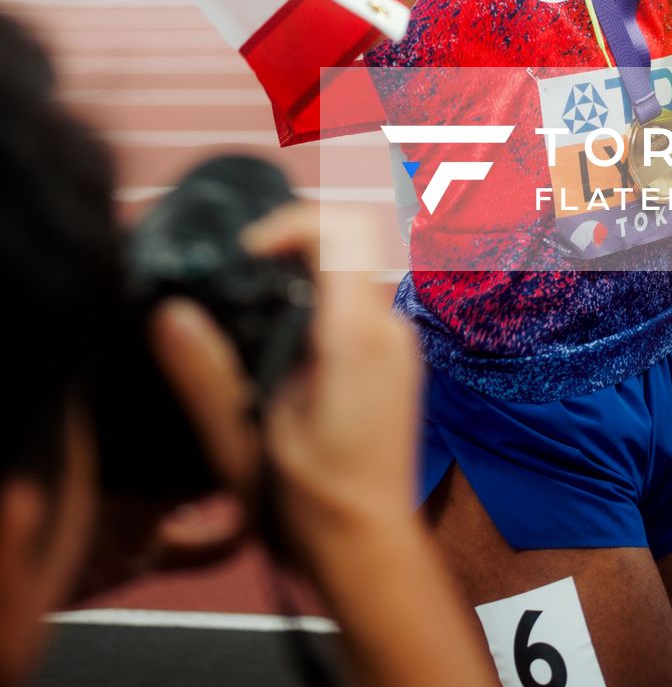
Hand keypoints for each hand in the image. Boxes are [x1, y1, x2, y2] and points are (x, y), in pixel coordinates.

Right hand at [149, 203, 421, 566]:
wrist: (369, 549)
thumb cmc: (313, 507)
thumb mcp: (246, 443)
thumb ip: (207, 377)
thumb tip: (170, 316)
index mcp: (355, 337)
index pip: (342, 228)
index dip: (289, 221)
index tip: (246, 252)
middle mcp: (389, 328)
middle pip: (350, 240)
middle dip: (294, 241)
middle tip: (244, 273)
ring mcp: (399, 342)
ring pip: (356, 270)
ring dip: (308, 272)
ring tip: (257, 310)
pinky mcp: (397, 359)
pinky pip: (363, 302)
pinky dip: (324, 300)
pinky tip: (286, 345)